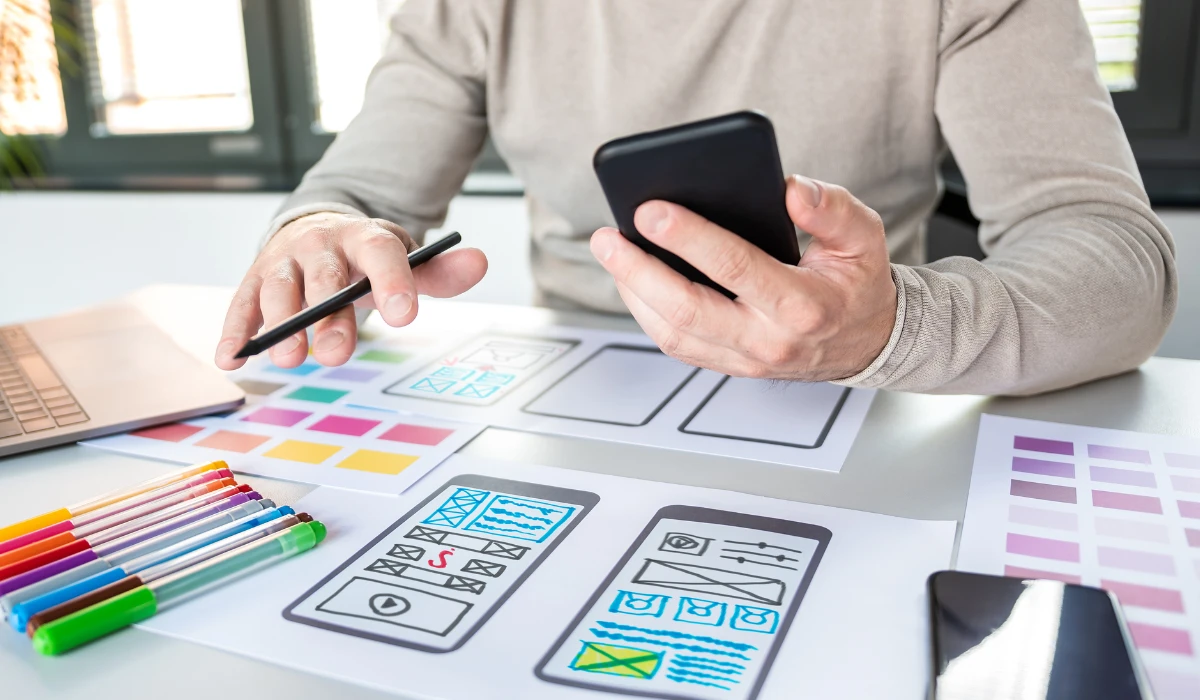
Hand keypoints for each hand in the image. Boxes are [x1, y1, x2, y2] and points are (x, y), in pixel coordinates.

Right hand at [215, 212, 486, 369]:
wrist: (319, 230)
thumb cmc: (368, 258)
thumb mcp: (406, 260)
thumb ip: (440, 272)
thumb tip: (481, 262)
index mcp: (365, 236)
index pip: (381, 253)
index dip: (393, 282)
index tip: (404, 316)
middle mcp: (320, 244)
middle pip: (324, 277)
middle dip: (329, 316)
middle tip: (337, 356)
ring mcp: (283, 260)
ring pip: (279, 288)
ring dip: (281, 324)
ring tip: (288, 361)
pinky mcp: (254, 280)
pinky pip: (241, 305)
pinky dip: (235, 331)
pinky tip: (232, 358)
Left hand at [590, 175, 896, 381]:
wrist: (868, 343)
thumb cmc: (857, 283)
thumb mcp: (864, 236)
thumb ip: (831, 209)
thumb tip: (789, 189)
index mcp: (802, 305)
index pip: (735, 267)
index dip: (689, 237)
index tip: (651, 210)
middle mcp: (769, 340)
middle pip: (687, 310)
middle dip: (638, 271)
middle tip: (607, 236)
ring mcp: (745, 360)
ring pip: (672, 333)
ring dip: (632, 292)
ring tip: (610, 251)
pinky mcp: (728, 365)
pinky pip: (675, 343)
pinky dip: (645, 311)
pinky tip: (630, 278)